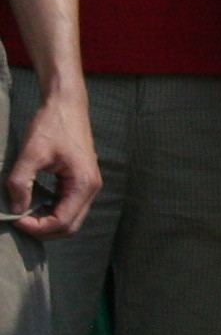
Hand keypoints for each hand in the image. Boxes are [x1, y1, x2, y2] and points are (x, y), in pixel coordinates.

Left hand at [6, 83, 96, 236]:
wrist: (67, 105)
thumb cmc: (52, 126)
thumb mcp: (31, 154)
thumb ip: (21, 184)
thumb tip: (16, 210)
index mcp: (83, 183)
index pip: (62, 222)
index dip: (36, 227)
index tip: (15, 218)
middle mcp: (91, 188)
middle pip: (69, 226)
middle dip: (42, 229)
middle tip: (18, 220)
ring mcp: (88, 184)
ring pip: (70, 219)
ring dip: (46, 222)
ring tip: (24, 213)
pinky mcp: (81, 181)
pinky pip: (68, 207)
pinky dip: (50, 212)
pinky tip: (33, 204)